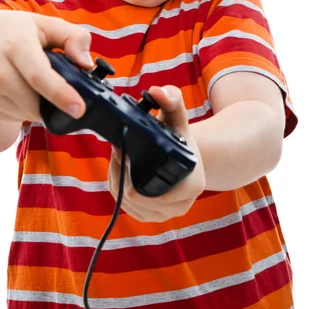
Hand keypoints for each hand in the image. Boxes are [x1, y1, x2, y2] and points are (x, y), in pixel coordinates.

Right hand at [0, 10, 94, 124]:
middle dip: (55, 100)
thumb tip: (87, 65)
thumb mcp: (47, 24)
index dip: (61, 94)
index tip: (79, 109)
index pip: (39, 76)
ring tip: (34, 81)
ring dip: (41, 105)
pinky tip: (20, 88)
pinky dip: (26, 107)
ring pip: (28, 113)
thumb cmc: (16, 31)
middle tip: (61, 86)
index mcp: (16, 46)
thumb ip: (75, 38)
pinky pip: (16, 116)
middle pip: (36, 101)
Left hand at [108, 85, 205, 221]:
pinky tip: (120, 171)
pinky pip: (127, 208)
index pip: (150, 193)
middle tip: (118, 152)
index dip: (129, 173)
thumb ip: (171, 98)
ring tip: (119, 158)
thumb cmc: (179, 135)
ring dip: (117, 181)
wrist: (184, 153)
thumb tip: (156, 91)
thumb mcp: (177, 115)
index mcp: (192, 186)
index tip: (123, 152)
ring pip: (127, 205)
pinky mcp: (153, 217)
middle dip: (120, 174)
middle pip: (135, 199)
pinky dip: (118, 189)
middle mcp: (180, 206)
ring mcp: (166, 215)